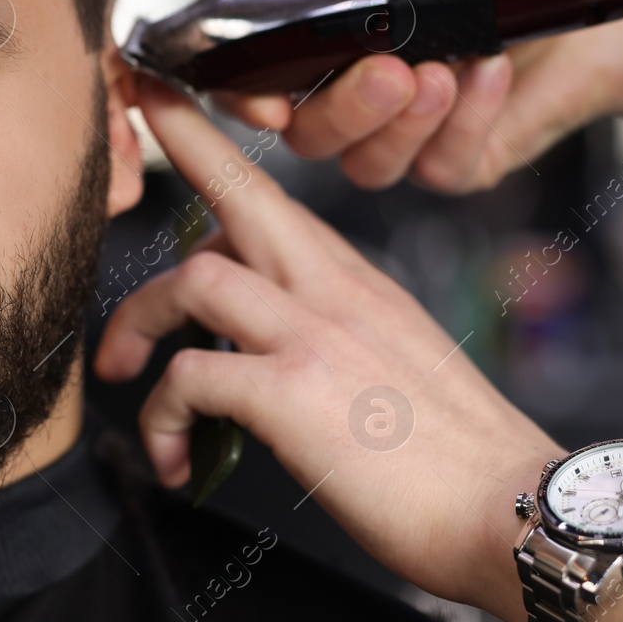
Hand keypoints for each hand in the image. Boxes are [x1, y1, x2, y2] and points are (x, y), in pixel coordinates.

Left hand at [95, 74, 564, 620]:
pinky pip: (188, 376)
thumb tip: (264, 346)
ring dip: (137, 323)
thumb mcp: (395, 363)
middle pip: (233, 191)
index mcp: (355, 280)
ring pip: (189, 280)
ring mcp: (312, 333)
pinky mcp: (290, 391)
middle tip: (112, 157)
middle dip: (169, 152)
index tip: (166, 112)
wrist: (510, 508)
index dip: (211, 148)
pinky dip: (161, 415)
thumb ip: (331, 333)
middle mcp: (333, 289)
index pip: (273, 194)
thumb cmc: (457, 457)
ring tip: (125, 371)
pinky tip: (175, 457)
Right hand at [215, 0, 622, 192]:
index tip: (264, 102)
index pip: (262, 84)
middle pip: (310, 138)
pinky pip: (439, 167)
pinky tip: (490, 74)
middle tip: (390, 70)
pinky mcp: (457, 163)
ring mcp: (405, 138)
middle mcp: (357, 97)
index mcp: (332, 40)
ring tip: (446, 70)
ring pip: (366, 166)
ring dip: (402, 123)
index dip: (247, 101)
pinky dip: (464, 122)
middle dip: (344, 110)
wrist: (601, 5)